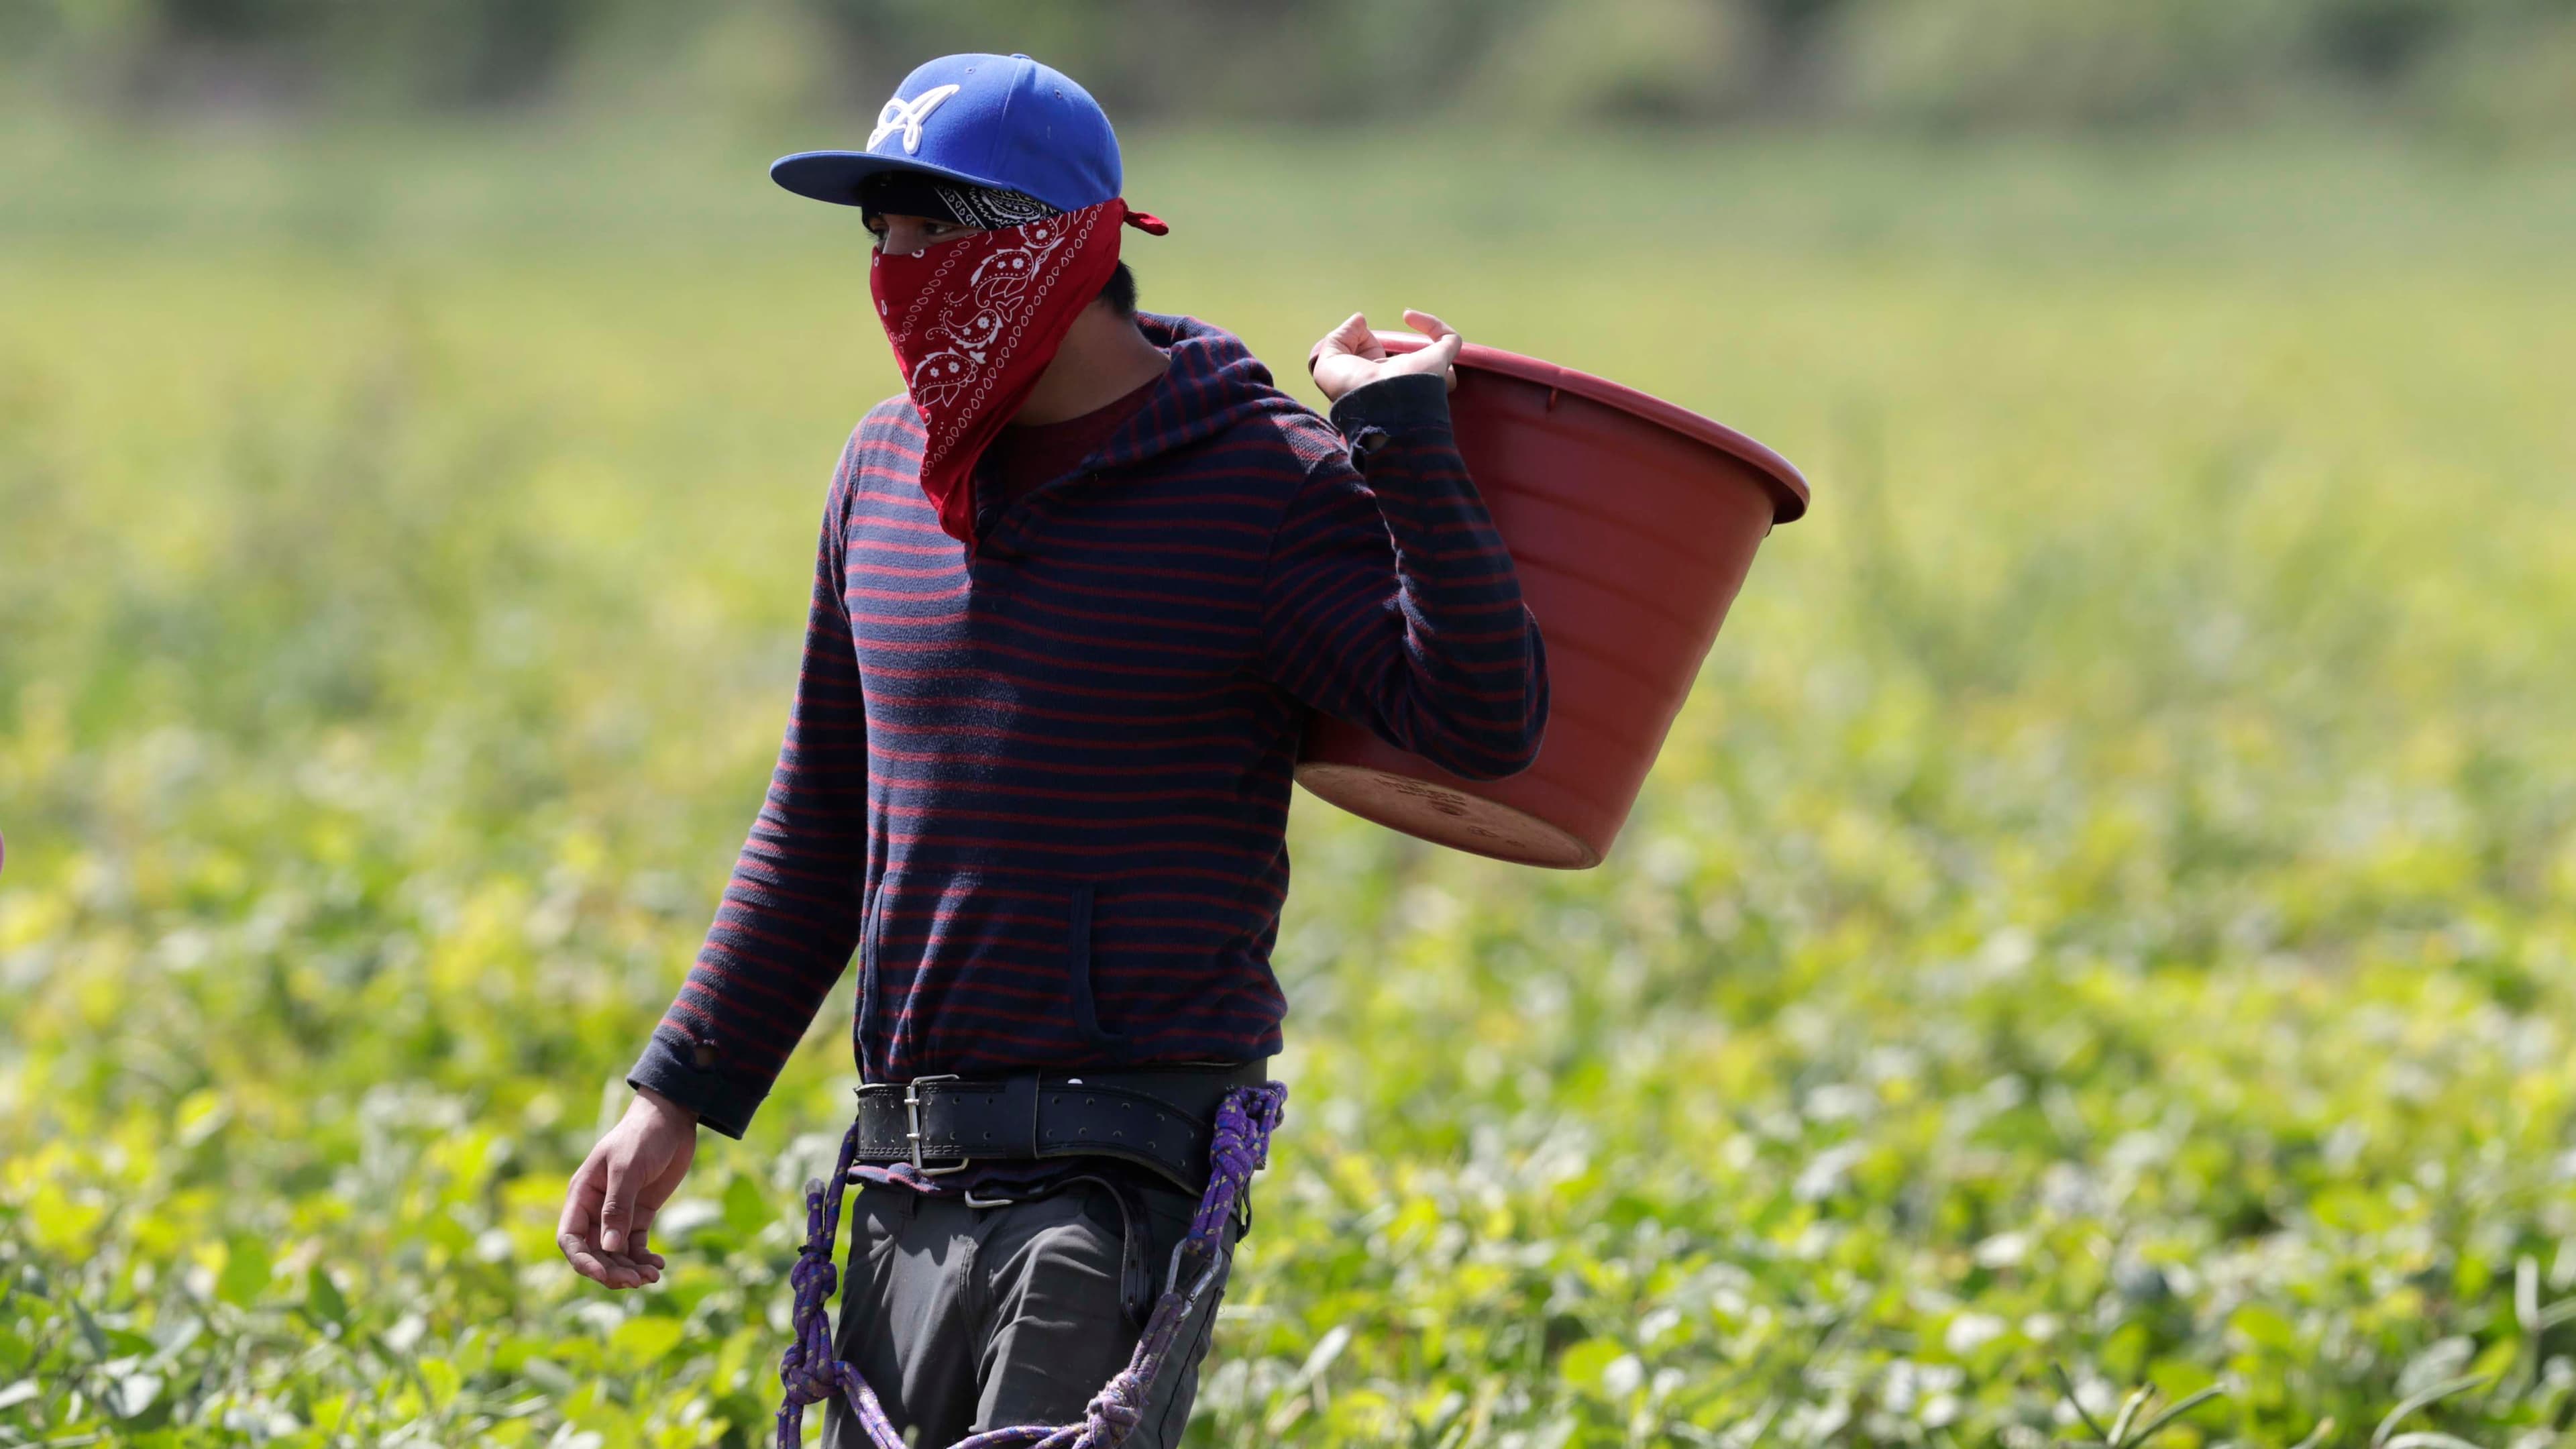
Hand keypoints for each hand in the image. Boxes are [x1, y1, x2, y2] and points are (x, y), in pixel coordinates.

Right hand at [558, 1087, 697, 1288]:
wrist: (671, 1118)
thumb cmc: (642, 1137)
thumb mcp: (628, 1169)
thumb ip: (618, 1208)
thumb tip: (609, 1248)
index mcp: (582, 1195)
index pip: (570, 1238)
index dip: (582, 1261)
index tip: (603, 1276)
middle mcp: (596, 1208)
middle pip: (595, 1252)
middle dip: (612, 1270)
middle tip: (636, 1282)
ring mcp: (619, 1212)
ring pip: (616, 1252)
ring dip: (630, 1268)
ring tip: (652, 1277)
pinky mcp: (641, 1213)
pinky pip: (636, 1244)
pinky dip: (644, 1259)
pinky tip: (658, 1267)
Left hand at [1308, 308, 1462, 403]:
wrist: (1375, 403)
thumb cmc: (1351, 390)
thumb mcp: (1329, 362)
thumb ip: (1339, 337)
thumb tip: (1360, 320)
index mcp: (1376, 381)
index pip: (1376, 360)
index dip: (1362, 344)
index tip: (1355, 333)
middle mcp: (1401, 377)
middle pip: (1404, 360)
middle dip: (1391, 344)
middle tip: (1375, 336)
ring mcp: (1422, 371)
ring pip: (1437, 359)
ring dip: (1425, 336)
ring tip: (1407, 318)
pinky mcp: (1439, 361)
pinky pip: (1451, 340)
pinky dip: (1434, 324)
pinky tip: (1408, 316)